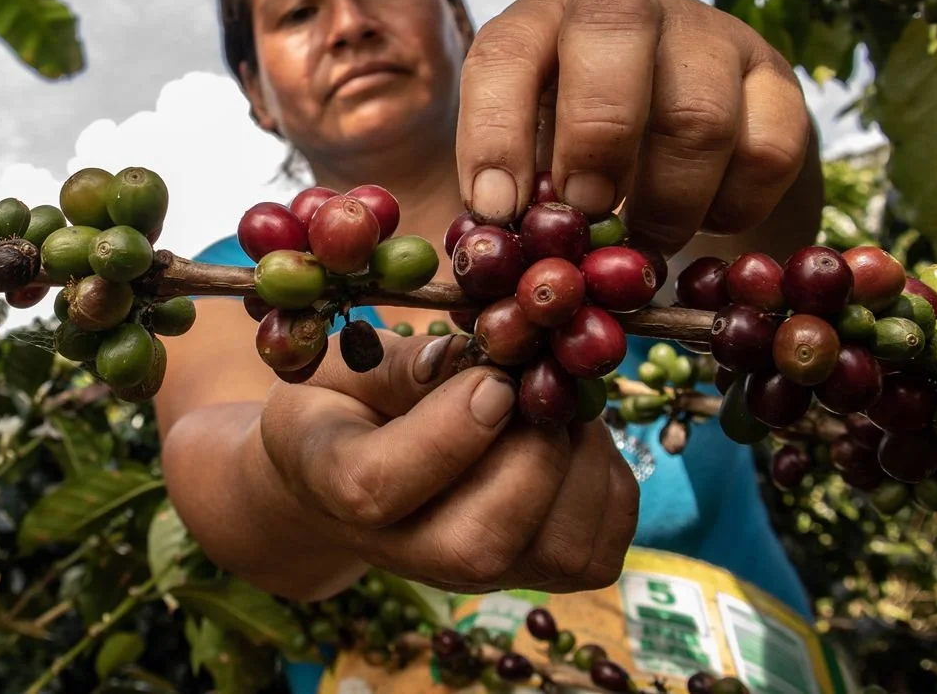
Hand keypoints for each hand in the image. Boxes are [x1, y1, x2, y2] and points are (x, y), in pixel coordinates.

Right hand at [257, 328, 638, 593]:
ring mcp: (470, 573)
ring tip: (558, 401)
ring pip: (554, 554)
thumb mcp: (345, 363)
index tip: (492, 380)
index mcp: (331, 481)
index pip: (377, 488)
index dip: (446, 437)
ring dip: (581, 463)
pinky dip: (605, 482)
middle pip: (479, 546)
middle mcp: (401, 549)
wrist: (343, 470)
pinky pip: (596, 551)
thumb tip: (463, 362)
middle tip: (539, 382)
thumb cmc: (341, 402)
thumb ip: (394, 365)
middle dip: (534, 455)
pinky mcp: (529, 574)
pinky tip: (574, 434)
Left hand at [455, 0, 811, 254]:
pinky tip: (703, 218)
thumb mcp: (524, 143)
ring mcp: (709, 34)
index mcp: (540, 19)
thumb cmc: (571, 139)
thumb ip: (506, 187)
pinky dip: (731, 207)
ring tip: (642, 238)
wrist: (679, 119)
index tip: (497, 210)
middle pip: (615, 32)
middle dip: (595, 137)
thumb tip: (492, 252)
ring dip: (666, 201)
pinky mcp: (775, 79)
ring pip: (698, 114)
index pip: (505, 53)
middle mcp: (625, 6)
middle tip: (585, 209)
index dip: (494, 134)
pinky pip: (767, 153)